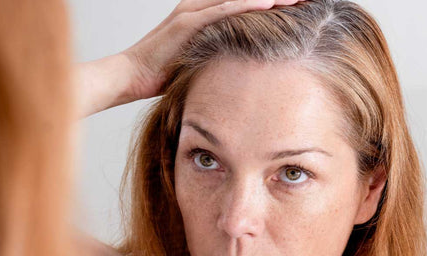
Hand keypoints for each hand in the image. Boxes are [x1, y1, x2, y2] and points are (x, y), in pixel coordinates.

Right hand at [76, 0, 303, 116]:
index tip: (296, 8)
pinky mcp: (187, 23)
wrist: (130, 76)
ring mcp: (192, 13)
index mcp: (203, 17)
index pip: (242, 4)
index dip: (268, 4)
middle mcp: (198, 9)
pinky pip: (223, 10)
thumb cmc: (163, 74)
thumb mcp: (198, 63)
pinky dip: (247, 5)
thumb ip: (217, 59)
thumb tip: (239, 71)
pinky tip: (271, 3)